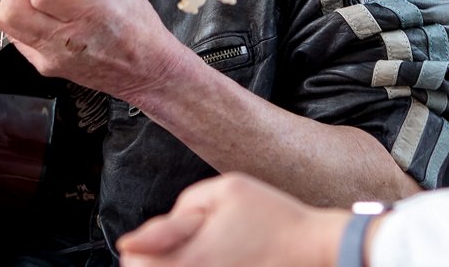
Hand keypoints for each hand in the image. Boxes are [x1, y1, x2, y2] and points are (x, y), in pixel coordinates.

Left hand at [0, 0, 192, 101]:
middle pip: (12, 11)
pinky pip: (16, 40)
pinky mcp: (46, 67)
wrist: (148, 71)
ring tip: (42, 0)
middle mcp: (67, 39)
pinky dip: (26, 23)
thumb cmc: (138, 26)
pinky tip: (48, 18)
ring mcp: (53, 56)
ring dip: (19, 5)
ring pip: (6, 26)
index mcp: (91, 14)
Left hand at [118, 173, 347, 266]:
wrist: (315, 250)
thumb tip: (141, 237)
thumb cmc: (275, 217)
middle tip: (185, 240)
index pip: (132, 260)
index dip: (141, 242)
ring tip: (205, 250)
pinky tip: (216, 258)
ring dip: (173, 262)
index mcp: (191, 259)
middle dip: (154, 256)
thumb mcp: (228, 189)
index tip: (159, 234)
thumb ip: (183, 207)